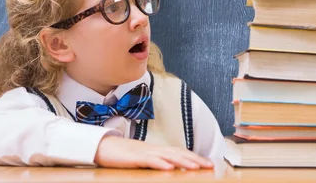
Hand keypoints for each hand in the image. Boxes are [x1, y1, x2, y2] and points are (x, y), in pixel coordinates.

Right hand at [94, 135, 213, 170]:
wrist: (105, 147)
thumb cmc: (125, 155)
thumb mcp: (144, 160)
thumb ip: (157, 162)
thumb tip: (172, 169)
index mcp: (158, 150)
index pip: (180, 153)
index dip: (195, 158)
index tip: (209, 164)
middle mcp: (155, 149)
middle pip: (179, 153)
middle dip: (195, 159)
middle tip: (210, 165)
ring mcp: (146, 152)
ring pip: (168, 156)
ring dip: (183, 161)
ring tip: (196, 167)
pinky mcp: (136, 157)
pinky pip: (150, 160)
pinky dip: (161, 163)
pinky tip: (169, 168)